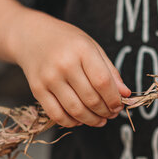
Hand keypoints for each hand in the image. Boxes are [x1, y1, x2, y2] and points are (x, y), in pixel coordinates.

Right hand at [12, 10, 130, 127]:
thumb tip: (125, 94)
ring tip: (100, 120)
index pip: (103, 82)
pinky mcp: (37, 89)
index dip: (114, 99)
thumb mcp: (93, 47)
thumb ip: (110, 71)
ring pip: (75, 110)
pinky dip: (71, 122)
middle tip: (111, 114)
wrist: (31, 36)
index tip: (119, 105)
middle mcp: (64, 64)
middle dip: (105, 111)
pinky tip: (80, 120)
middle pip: (90, 98)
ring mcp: (48, 78)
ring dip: (91, 120)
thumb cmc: (67, 41)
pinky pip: (56, 114)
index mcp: (82, 50)